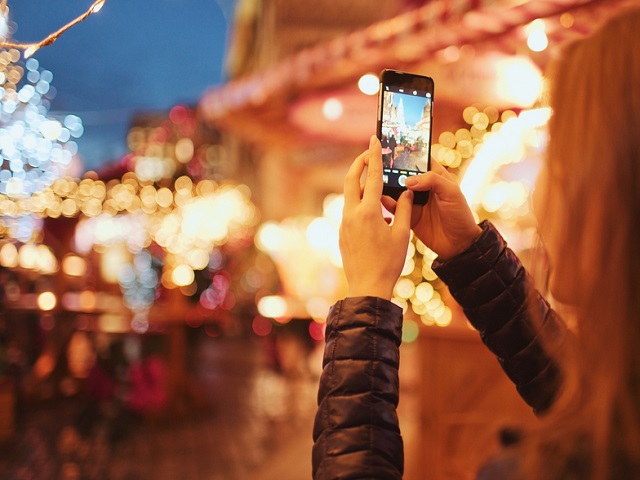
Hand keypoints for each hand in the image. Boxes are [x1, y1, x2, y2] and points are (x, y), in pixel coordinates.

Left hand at [340, 135, 413, 299]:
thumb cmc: (389, 262)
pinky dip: (360, 203)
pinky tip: (375, 212)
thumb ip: (404, 209)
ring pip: (349, 196)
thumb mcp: (402, 234)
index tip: (373, 139)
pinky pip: (350, 210)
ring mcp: (344, 224)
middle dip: (359, 163)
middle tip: (368, 153)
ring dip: (360, 185)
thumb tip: (408, 192)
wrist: (368, 287)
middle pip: (351, 180)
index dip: (374, 156)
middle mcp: (351, 214)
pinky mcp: (342, 233)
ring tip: (376, 184)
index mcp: (368, 212)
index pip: (371, 176)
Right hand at [381, 159, 481, 260]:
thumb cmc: (460, 215)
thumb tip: (407, 180)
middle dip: (391, 169)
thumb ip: (432, 181)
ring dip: (387, 186)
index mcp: (435, 176)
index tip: (392, 147)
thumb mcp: (451, 193)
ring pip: (396, 190)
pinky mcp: (408, 216)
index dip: (407, 154)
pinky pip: (395, 208)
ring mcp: (414, 202)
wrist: (459, 244)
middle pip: (403, 174)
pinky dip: (387, 203)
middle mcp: (423, 187)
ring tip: (375, 180)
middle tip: (377, 163)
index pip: (419, 160)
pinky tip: (381, 198)